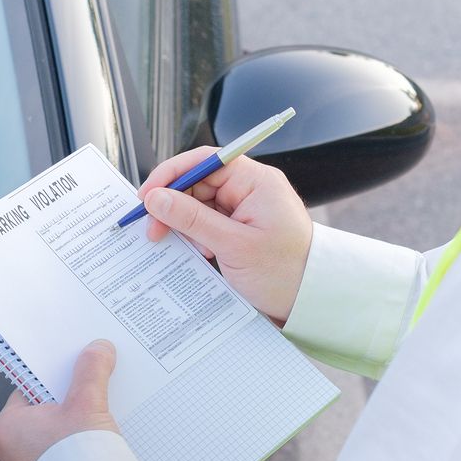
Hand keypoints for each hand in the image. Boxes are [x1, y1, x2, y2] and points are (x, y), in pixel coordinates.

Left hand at [0, 341, 119, 460]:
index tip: (74, 368)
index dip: (54, 376)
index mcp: (5, 427)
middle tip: (93, 393)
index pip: (28, 389)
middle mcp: (8, 453)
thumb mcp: (86, 405)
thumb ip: (90, 371)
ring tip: (100, 423)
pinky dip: (77, 454)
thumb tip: (97, 350)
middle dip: (69, 404)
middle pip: (43, 414)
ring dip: (75, 430)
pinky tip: (99, 450)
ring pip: (53, 439)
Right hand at [137, 147, 311, 322]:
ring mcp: (247, 207)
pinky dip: (199, 236)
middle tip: (155, 231)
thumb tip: (156, 198)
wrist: (312, 299)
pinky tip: (201, 254)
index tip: (148, 196)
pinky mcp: (243, 227)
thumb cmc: (285, 272)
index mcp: (256, 181)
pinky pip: (210, 222)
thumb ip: (192, 219)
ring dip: (187, 225)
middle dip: (174, 206)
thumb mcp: (232, 246)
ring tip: (190, 248)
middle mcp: (252, 188)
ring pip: (200, 205)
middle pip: (198, 183)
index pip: (205, 161)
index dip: (172, 174)